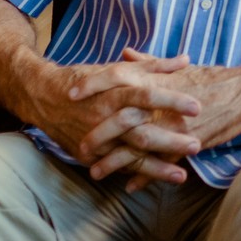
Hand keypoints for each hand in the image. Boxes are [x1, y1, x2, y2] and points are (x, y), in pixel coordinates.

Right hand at [24, 52, 202, 185]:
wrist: (43, 96)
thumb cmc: (85, 78)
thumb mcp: (117, 69)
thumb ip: (153, 65)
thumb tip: (185, 59)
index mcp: (113, 92)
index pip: (146, 96)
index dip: (171, 101)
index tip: (198, 107)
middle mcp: (105, 118)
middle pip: (140, 132)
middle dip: (169, 141)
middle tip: (197, 145)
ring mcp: (97, 139)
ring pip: (129, 156)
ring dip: (156, 167)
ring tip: (181, 175)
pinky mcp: (90, 155)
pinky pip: (117, 167)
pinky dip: (137, 175)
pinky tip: (158, 181)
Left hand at [71, 52, 240, 187]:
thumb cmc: (214, 78)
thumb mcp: (180, 68)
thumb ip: (149, 62)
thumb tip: (125, 53)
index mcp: (157, 80)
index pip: (117, 77)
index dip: (93, 84)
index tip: (70, 93)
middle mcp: (161, 103)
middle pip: (120, 117)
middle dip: (96, 133)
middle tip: (77, 145)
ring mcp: (172, 125)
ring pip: (135, 145)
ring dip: (113, 161)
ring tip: (94, 172)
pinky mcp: (186, 143)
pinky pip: (159, 163)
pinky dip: (143, 176)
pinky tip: (128, 186)